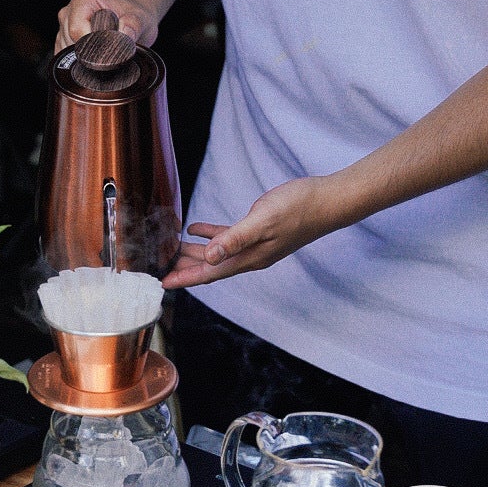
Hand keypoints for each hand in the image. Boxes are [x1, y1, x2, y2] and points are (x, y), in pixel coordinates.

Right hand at [56, 0, 158, 50]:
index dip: (93, 44)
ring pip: (67, 53)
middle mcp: (68, 13)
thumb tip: (124, 35)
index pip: (77, 31)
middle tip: (111, 51)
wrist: (131, 19)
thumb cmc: (132, 15)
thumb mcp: (140, 18)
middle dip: (90, 53)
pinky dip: (81, 63)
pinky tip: (96, 56)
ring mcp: (64, 28)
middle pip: (71, 43)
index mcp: (82, 2)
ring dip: (86, 59)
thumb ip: (133, 25)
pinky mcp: (64, 42)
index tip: (110, 50)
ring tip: (105, 50)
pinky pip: (66, 59)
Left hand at [163, 176, 336, 289]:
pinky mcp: (259, 231)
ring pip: (217, 254)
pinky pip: (228, 237)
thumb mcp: (263, 220)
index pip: (210, 273)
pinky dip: (211, 234)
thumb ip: (235, 238)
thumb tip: (208, 256)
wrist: (327, 201)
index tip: (162, 285)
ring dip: (195, 254)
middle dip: (185, 269)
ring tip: (172, 252)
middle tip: (160, 269)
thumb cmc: (299, 208)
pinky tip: (196, 229)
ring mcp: (256, 245)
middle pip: (210, 268)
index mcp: (249, 258)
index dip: (185, 278)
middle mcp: (251, 256)